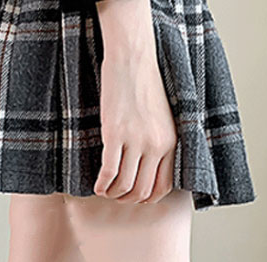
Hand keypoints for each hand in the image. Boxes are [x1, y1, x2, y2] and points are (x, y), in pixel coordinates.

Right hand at [93, 0, 177, 203]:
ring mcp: (135, 140)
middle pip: (142, 190)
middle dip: (127, 199)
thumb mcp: (164, 120)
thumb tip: (148, 171)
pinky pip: (109, 172)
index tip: (134, 197)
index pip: (163, 187)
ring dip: (112, 194)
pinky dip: (101, 185)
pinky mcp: (115, 134)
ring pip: (124, 185)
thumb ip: (160, 145)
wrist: (133, 58)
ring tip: (104, 190)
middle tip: (116, 195)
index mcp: (170, 143)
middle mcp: (156, 145)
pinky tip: (96, 186)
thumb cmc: (145, 86)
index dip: (147, 198)